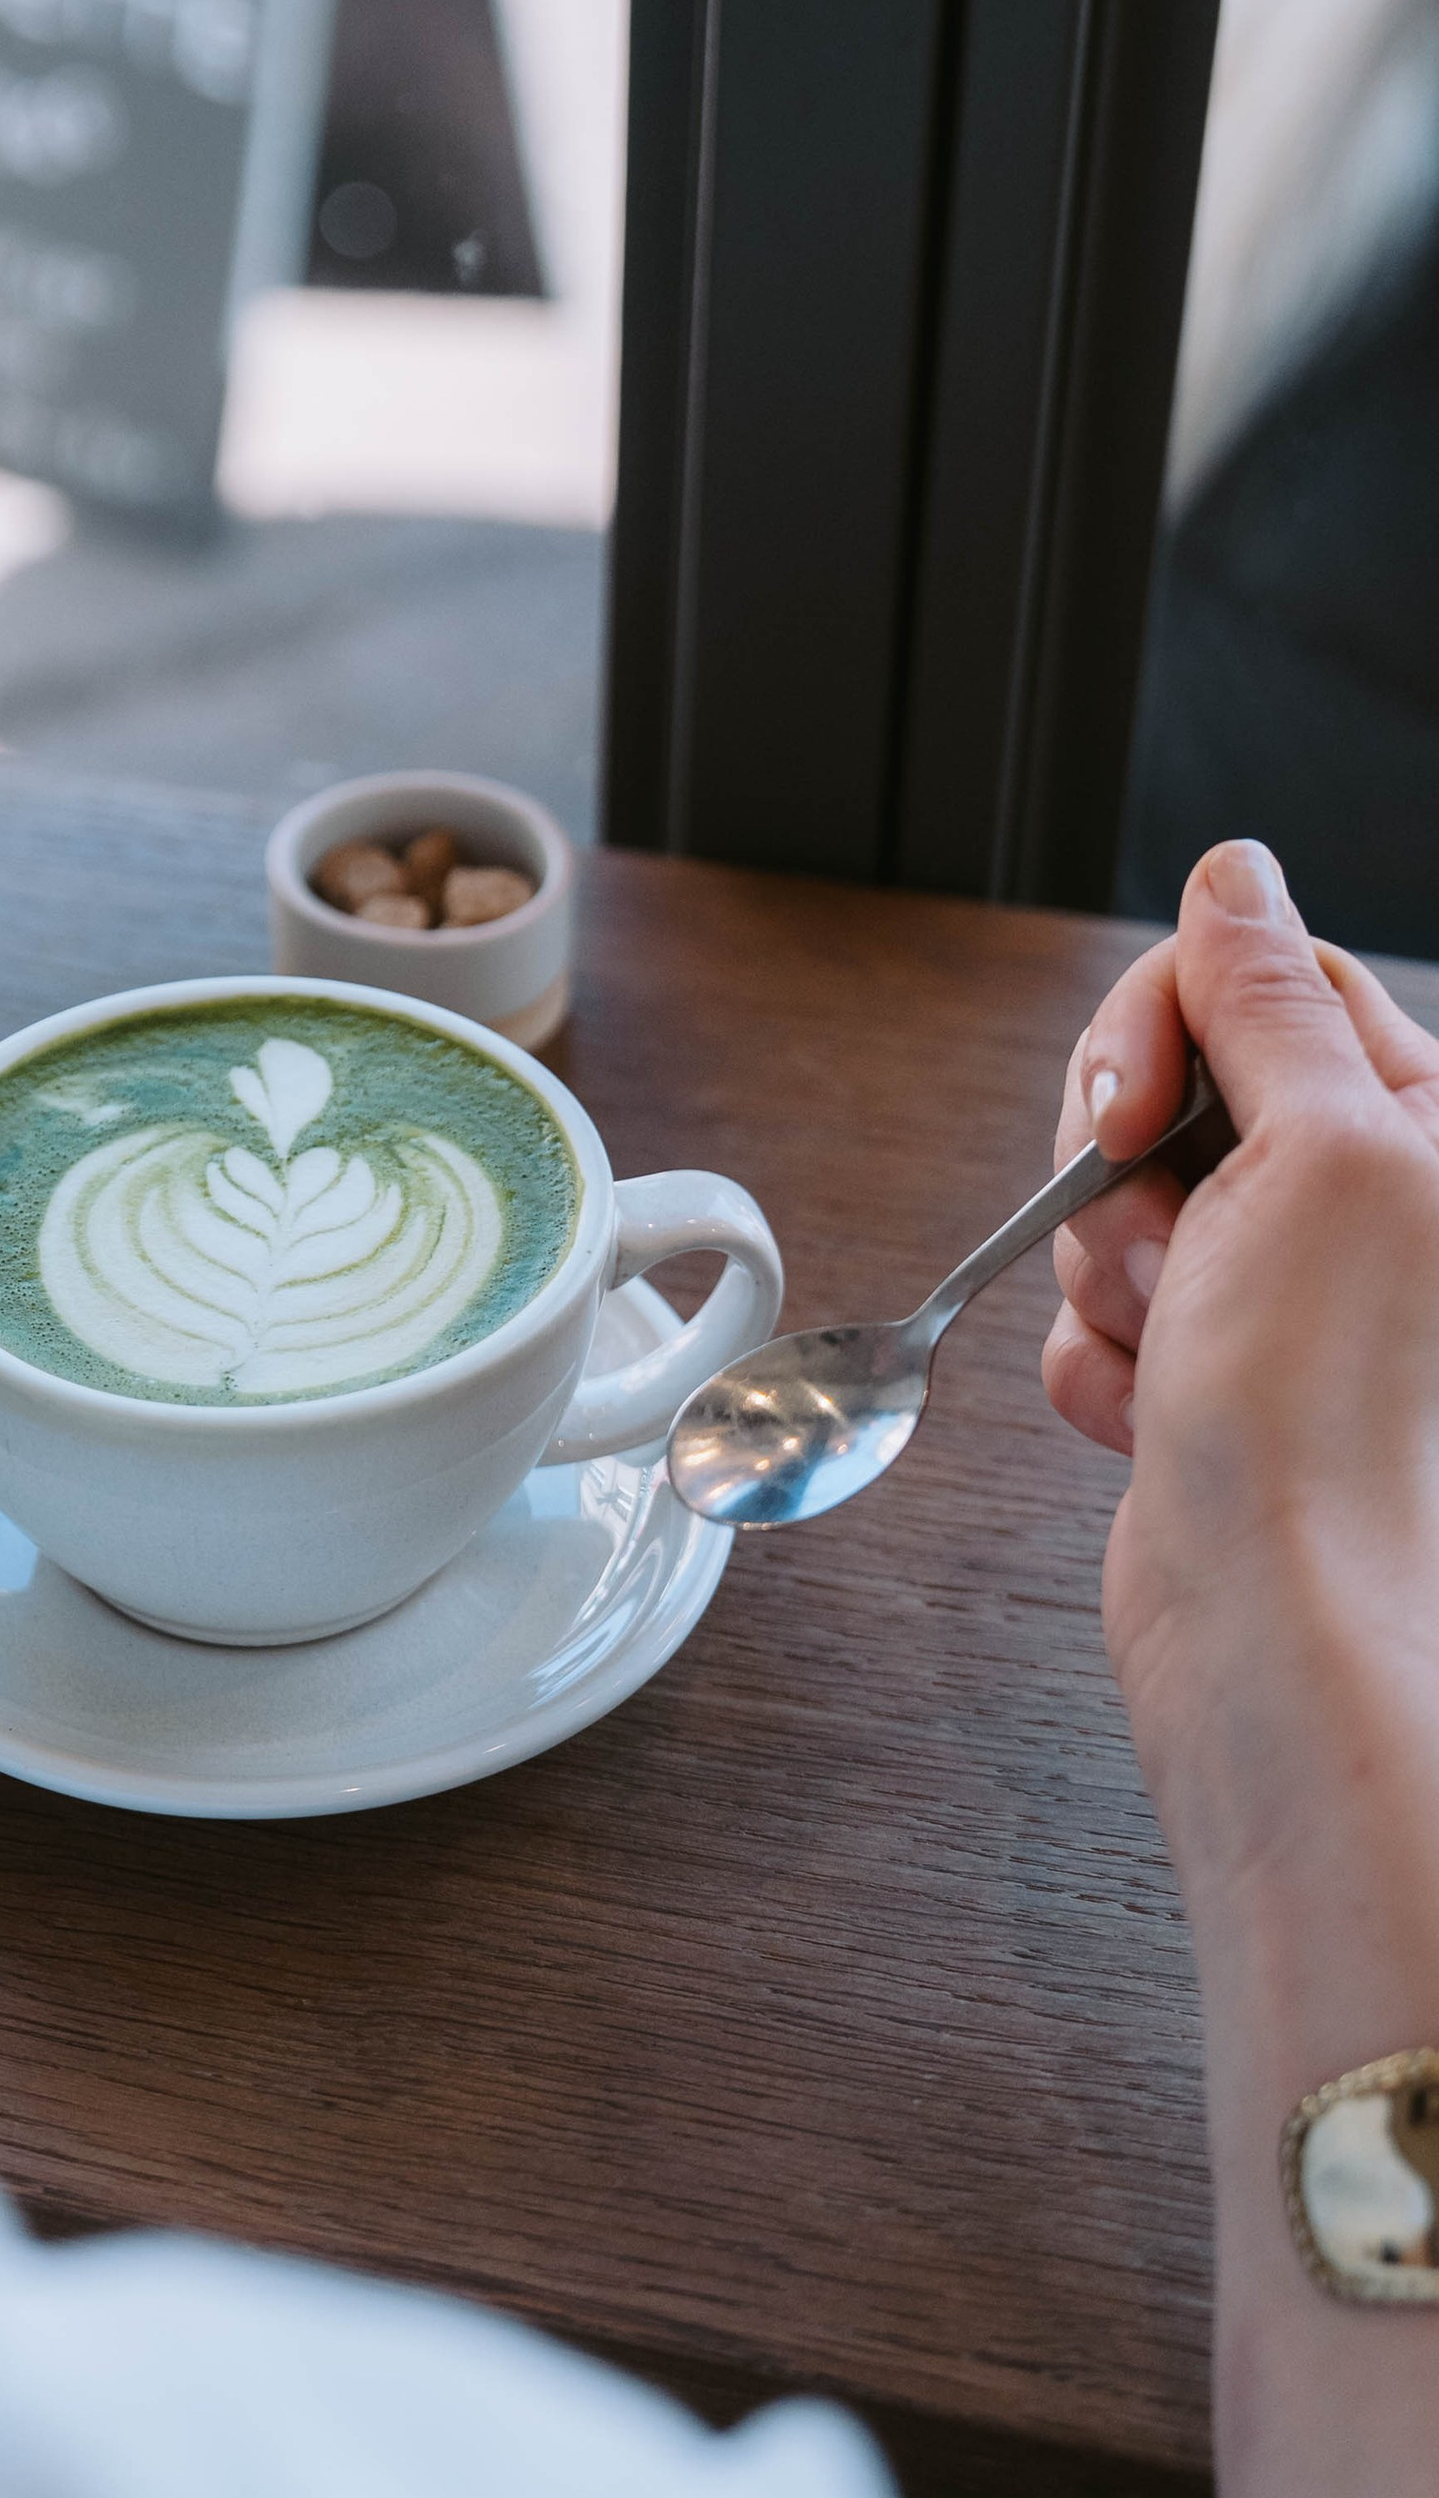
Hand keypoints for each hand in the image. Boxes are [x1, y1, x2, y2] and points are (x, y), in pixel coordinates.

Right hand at [1041, 838, 1438, 1875]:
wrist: (1276, 1620)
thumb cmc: (1324, 1413)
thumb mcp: (1316, 1149)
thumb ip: (1265, 994)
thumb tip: (1233, 877)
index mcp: (1422, 1124)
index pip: (1258, 974)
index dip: (1164, 1021)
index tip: (1134, 1106)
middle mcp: (1363, 1200)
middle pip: (1170, 1080)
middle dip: (1119, 1160)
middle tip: (1162, 1238)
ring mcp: (1278, 1291)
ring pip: (1112, 1199)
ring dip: (1105, 1272)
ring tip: (1172, 1346)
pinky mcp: (1207, 1372)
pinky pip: (1092, 1313)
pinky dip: (1096, 1361)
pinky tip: (1154, 1415)